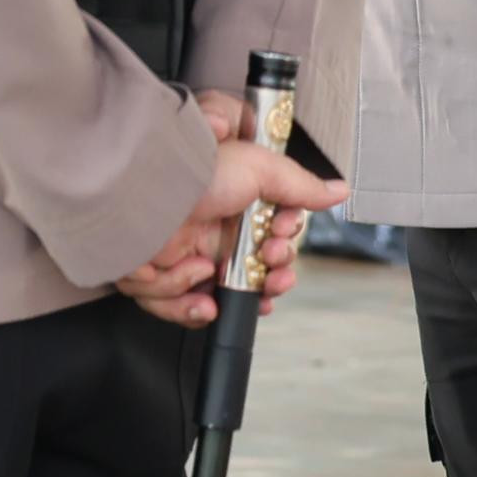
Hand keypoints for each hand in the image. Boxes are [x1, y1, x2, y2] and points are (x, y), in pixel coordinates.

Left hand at [115, 133, 345, 328]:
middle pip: (251, 276)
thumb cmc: (193, 171)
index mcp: (233, 208)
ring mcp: (183, 256)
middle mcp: (209, 233)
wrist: (139, 191)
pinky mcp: (156, 279)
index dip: (282, 251)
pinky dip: (187, 306)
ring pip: (219, 297)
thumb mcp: (259, 167)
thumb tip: (337, 190)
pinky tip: (196, 291)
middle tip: (268, 269)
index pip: (270, 243)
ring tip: (215, 274)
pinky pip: (179, 309)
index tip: (281, 243)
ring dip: (226, 293)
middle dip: (267, 280)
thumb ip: (299, 184)